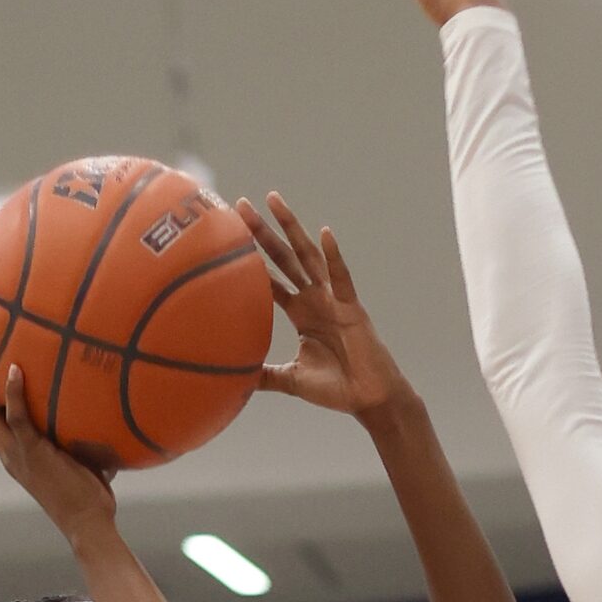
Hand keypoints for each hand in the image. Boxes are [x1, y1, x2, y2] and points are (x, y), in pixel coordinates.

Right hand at [0, 344, 117, 545]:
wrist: (88, 523)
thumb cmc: (91, 495)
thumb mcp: (83, 460)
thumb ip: (83, 438)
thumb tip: (108, 412)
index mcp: (15, 455)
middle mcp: (9, 453)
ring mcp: (17, 453)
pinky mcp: (32, 453)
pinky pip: (18, 418)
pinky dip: (13, 394)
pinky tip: (15, 370)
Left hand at [238, 193, 417, 422]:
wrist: (369, 399)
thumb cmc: (337, 389)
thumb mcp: (291, 380)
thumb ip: (265, 375)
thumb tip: (233, 383)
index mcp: (302, 313)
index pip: (271, 279)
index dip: (252, 258)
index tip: (231, 235)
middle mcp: (316, 300)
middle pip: (284, 258)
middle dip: (263, 232)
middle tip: (240, 205)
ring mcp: (334, 300)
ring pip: (308, 257)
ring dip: (291, 229)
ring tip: (273, 201)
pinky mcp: (352, 308)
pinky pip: (342, 278)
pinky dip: (334, 257)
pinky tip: (325, 234)